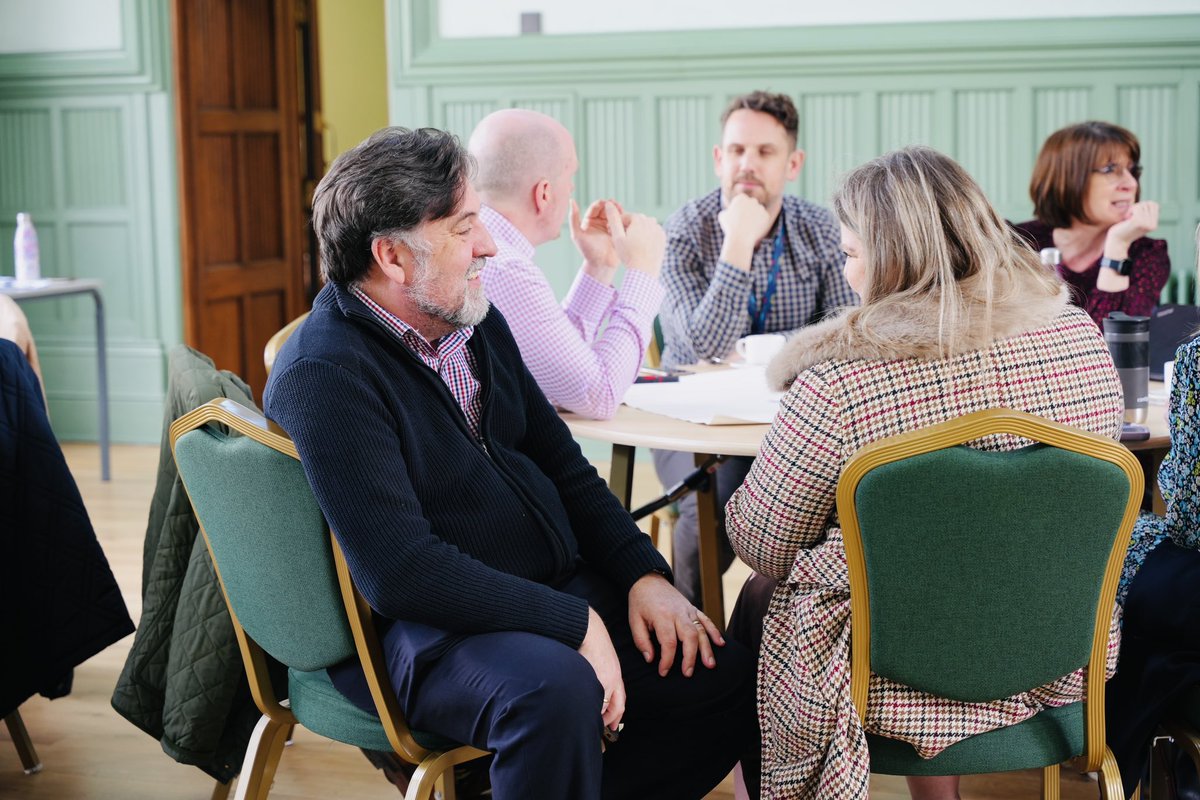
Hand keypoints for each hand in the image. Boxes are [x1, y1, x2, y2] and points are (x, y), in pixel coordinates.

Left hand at [571, 199, 622, 282]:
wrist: (601, 264)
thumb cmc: (587, 251)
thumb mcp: (577, 234)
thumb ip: (573, 218)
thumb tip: (572, 200)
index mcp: (589, 221)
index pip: (595, 208)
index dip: (600, 203)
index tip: (605, 202)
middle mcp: (599, 222)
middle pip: (606, 209)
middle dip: (610, 205)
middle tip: (615, 203)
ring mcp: (610, 227)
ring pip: (614, 214)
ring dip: (618, 210)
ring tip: (620, 208)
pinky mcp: (618, 232)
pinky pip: (621, 222)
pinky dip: (623, 218)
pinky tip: (625, 216)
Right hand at [579, 607, 625, 730]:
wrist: (589, 630)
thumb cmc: (593, 642)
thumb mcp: (605, 659)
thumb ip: (604, 673)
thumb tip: (597, 683)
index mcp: (616, 675)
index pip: (620, 701)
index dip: (617, 715)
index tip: (614, 724)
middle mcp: (612, 680)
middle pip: (615, 708)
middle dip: (610, 721)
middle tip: (605, 728)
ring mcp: (601, 680)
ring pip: (602, 706)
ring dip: (597, 716)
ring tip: (589, 720)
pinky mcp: (590, 678)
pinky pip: (590, 698)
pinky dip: (587, 707)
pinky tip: (582, 710)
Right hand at [605, 203, 664, 276]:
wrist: (645, 272)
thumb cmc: (628, 255)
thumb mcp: (617, 237)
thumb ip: (613, 219)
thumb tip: (608, 203)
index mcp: (638, 218)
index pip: (624, 218)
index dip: (617, 227)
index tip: (615, 238)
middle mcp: (650, 220)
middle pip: (635, 221)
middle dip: (628, 229)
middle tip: (624, 243)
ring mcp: (658, 228)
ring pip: (644, 227)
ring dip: (638, 232)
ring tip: (633, 246)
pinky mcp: (663, 237)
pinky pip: (652, 233)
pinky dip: (647, 238)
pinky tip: (642, 247)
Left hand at [627, 573, 723, 677]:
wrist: (648, 580)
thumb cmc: (640, 602)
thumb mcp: (634, 620)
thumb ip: (641, 641)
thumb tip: (650, 659)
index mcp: (662, 616)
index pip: (668, 642)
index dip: (667, 660)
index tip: (663, 672)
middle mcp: (678, 613)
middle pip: (689, 636)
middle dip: (690, 657)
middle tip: (688, 673)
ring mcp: (687, 610)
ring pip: (701, 630)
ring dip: (706, 648)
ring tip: (709, 665)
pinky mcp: (692, 608)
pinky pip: (706, 620)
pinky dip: (714, 632)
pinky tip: (720, 644)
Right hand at [717, 194, 772, 270]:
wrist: (740, 238)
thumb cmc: (730, 228)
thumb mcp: (722, 217)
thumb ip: (726, 211)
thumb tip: (728, 211)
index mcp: (741, 198)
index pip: (742, 200)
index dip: (739, 208)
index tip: (737, 216)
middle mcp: (752, 200)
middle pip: (751, 204)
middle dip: (749, 210)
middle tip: (744, 220)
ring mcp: (760, 207)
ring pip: (758, 211)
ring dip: (755, 216)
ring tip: (748, 226)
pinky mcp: (766, 215)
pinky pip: (763, 219)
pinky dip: (760, 223)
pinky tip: (754, 229)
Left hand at [1106, 200, 1158, 249]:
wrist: (1117, 240)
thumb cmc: (1126, 229)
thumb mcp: (1140, 222)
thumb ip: (1147, 214)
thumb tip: (1153, 203)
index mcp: (1154, 225)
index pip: (1155, 205)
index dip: (1144, 205)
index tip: (1136, 213)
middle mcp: (1153, 225)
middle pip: (1149, 203)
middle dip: (1139, 206)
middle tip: (1130, 214)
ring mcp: (1146, 223)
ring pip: (1143, 205)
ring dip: (1133, 208)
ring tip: (1128, 217)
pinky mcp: (1138, 222)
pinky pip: (1137, 207)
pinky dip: (1130, 210)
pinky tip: (1126, 218)